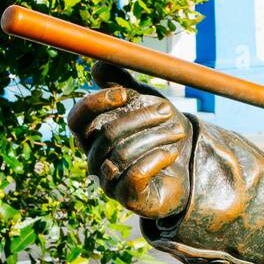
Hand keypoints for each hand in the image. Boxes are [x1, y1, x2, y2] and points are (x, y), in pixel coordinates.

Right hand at [67, 61, 193, 219]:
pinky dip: (157, 158)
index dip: (96, 104)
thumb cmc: (158, 133)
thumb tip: (97, 64)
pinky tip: (171, 152)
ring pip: (124, 153)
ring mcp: (109, 182)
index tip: (125, 93)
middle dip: (142, 118)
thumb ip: (123, 84)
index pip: (77, 119)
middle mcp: (95, 159)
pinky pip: (136, 175)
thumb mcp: (144, 103)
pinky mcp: (128, 198)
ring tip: (179, 131)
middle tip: (168, 110)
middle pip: (108, 134)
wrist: (186, 169)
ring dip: (156, 137)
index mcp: (92, 136)